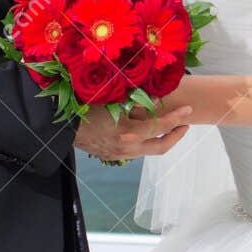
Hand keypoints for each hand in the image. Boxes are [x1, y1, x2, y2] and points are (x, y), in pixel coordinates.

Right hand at [75, 102, 193, 161]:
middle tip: (185, 124)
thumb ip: (136, 98)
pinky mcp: (114, 157)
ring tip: (169, 126)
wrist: (62, 128)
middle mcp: (128, 148)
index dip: (177, 118)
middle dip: (177, 135)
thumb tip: (157, 94)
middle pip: (162, 146)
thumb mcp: (112, 99)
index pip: (160, 126)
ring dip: (163, 139)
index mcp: (128, 133)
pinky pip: (138, 151)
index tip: (189, 110)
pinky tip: (147, 131)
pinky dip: (147, 141)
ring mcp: (121, 155)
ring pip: (150, 150)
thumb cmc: (85, 108)